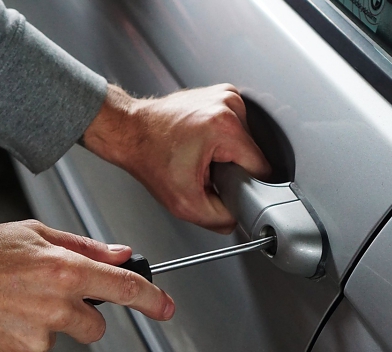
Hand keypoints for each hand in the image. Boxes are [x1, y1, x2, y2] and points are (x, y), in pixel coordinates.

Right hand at [0, 220, 174, 351]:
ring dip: (39, 326)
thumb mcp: (29, 233)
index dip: (152, 299)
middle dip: (78, 315)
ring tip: (4, 304)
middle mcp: (54, 308)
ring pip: (55, 339)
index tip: (165, 307)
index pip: (124, 289)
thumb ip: (81, 246)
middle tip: (42, 297)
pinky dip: (13, 342)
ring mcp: (35, 340)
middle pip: (94, 326)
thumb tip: (120, 254)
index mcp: (63, 271)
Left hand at [82, 84, 271, 233]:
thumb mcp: (185, 203)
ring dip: (228, 153)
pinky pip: (237, 127)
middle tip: (205, 170)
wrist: (130, 131)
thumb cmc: (149, 157)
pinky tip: (203, 142)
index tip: (224, 185)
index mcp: (225, 127)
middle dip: (233, 168)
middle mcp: (229, 104)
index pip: (261, 168)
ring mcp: (226, 95)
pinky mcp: (222, 93)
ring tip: (202, 155)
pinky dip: (223, 139)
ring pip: (246, 141)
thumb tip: (239, 218)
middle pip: (253, 153)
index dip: (245, 185)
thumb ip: (220, 219)